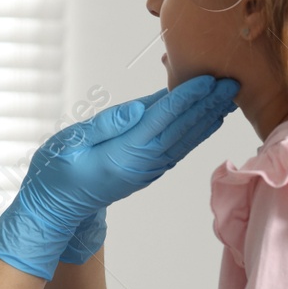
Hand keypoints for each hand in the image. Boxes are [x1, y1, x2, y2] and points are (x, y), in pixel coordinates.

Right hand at [0, 75, 240, 278]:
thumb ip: (105, 125)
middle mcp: (142, 163)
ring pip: (184, 140)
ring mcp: (147, 169)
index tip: (208, 81)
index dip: (186, 99)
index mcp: (124, 152)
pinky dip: (196, 133)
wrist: (56, 207)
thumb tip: (137, 109)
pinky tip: (207, 120)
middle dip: (207, 105)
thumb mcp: (70, 143)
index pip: (162, 120)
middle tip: (231, 83)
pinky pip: (177, 149)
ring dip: (207, 118)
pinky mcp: (147, 170)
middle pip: (181, 129)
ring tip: (227, 98)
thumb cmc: (57, 171)